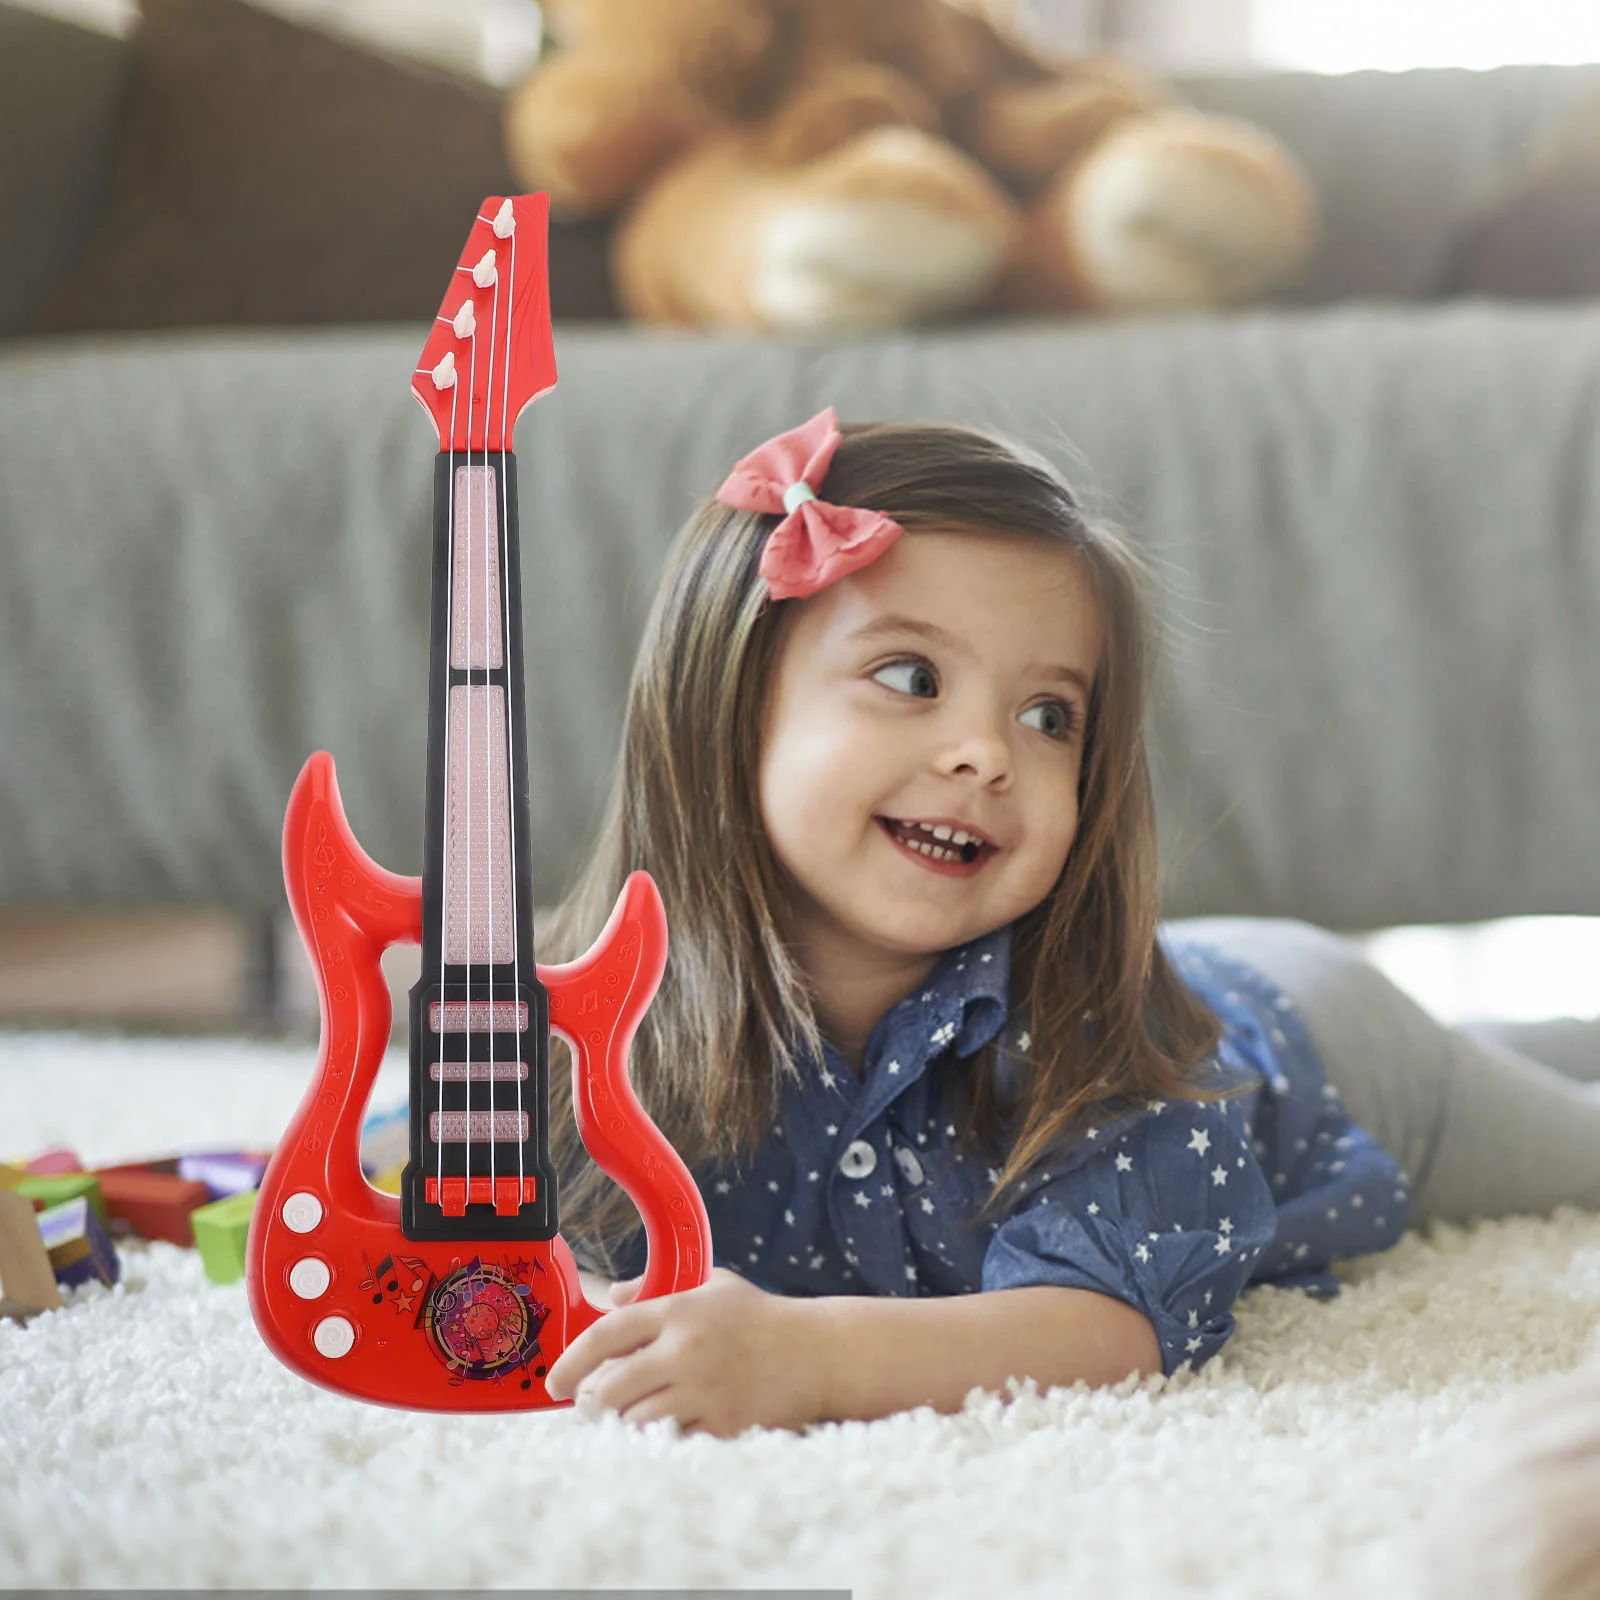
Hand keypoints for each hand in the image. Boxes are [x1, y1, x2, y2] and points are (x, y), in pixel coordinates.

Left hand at [545, 1267, 825, 1437]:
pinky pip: (669, 1441)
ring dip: (620, 1424)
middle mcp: (687, 1350)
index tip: (556, 1381)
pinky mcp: (723, 1424)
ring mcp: (705, 1390)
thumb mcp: (712, 1285)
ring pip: (634, 1420)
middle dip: (590, 1402)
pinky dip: (655, 1440)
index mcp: (680, 1310)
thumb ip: (658, 1289)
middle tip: (588, 1406)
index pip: (607, 1334)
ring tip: (620, 1419)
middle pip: (611, 1386)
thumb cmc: (762, 1317)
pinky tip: (657, 1431)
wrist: (817, 1352)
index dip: (572, 1359)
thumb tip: (612, 1294)